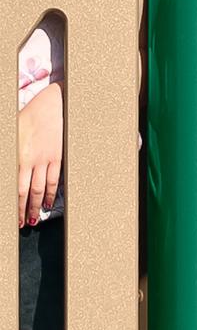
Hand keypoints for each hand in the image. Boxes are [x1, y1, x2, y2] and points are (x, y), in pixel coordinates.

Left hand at [18, 81, 63, 226]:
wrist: (53, 105)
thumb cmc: (29, 115)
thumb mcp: (10, 131)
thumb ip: (7, 150)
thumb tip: (6, 166)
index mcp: (17, 156)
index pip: (14, 186)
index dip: (13, 203)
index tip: (11, 216)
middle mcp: (31, 161)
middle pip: (27, 192)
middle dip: (23, 210)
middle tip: (22, 224)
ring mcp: (46, 160)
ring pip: (42, 189)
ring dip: (38, 206)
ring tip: (35, 218)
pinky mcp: (58, 157)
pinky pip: (55, 180)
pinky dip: (52, 194)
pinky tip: (50, 203)